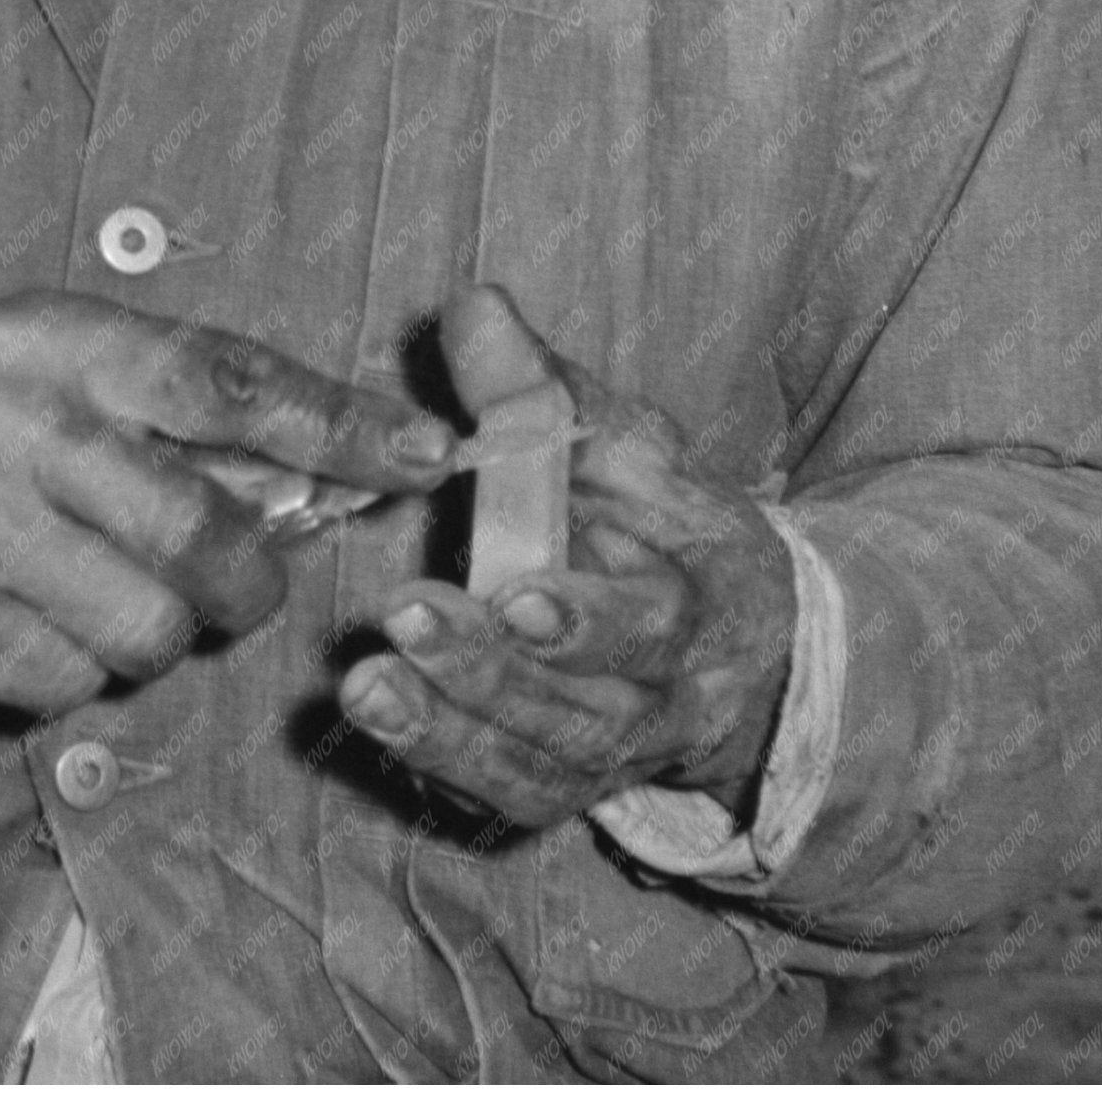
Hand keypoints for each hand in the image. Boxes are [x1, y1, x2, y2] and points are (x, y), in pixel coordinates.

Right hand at [0, 291, 453, 713]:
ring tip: (107, 591)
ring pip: (147, 630)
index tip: (424, 455)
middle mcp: (25, 431)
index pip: (227, 383)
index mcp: (65, 346)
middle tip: (240, 584)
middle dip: (249, 581)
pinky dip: (75, 668)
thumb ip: (171, 398)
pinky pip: (66, 684)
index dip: (337, 423)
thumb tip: (319, 469)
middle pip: (202, 535)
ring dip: (156, 631)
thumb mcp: (55, 351)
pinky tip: (33, 617)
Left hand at [338, 285, 794, 833]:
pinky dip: (443, 767)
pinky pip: (504, 797)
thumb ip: (544, 388)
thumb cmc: (663, 521)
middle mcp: (664, 703)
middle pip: (587, 713)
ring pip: (538, 766)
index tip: (514, 592)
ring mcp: (611, 760)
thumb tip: (471, 305)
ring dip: (449, 729)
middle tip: (409, 618)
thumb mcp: (623, 441)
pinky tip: (383, 723)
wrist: (734, 648)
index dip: (588, 618)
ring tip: (367, 685)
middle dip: (494, 672)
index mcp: (700, 606)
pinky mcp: (559, 789)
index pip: (654, 624)